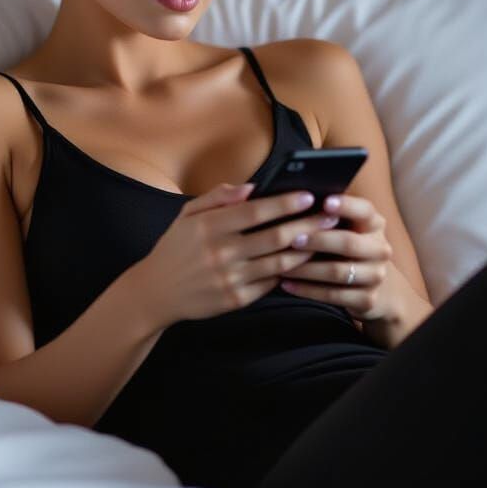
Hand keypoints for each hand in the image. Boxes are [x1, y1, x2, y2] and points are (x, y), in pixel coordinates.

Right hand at [132, 182, 342, 327]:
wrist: (156, 292)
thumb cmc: (175, 247)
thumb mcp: (187, 214)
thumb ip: (218, 197)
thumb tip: (252, 188)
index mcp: (209, 226)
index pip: (256, 211)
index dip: (285, 203)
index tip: (308, 195)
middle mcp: (221, 252)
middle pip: (275, 237)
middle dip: (307, 224)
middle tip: (330, 215)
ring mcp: (230, 278)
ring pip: (279, 262)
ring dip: (305, 249)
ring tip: (324, 237)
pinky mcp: (236, 300)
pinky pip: (270, 283)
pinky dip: (288, 272)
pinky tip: (302, 261)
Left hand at [278, 193, 399, 323]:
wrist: (378, 287)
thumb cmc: (348, 246)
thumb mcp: (347, 228)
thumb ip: (328, 215)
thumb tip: (294, 197)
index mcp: (374, 224)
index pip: (365, 210)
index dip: (346, 205)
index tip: (324, 202)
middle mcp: (380, 249)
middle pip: (348, 243)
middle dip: (318, 240)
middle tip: (292, 239)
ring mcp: (376, 276)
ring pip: (338, 272)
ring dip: (306, 269)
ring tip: (282, 264)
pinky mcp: (367, 300)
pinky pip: (333, 295)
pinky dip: (307, 290)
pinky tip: (287, 284)